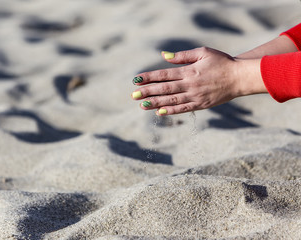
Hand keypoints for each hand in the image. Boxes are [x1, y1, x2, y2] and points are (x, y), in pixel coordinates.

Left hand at [131, 47, 265, 114]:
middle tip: (133, 95)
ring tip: (141, 105)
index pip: (164, 74)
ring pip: (171, 100)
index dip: (149, 77)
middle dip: (147, 92)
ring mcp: (195, 96)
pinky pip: (183, 109)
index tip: (136, 80)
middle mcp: (190, 84)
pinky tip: (159, 112)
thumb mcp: (203, 52)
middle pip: (164, 89)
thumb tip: (164, 56)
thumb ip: (182, 56)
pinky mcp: (200, 105)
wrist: (239, 77)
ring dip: (155, 103)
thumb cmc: (221, 62)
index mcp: (189, 71)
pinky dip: (170, 111)